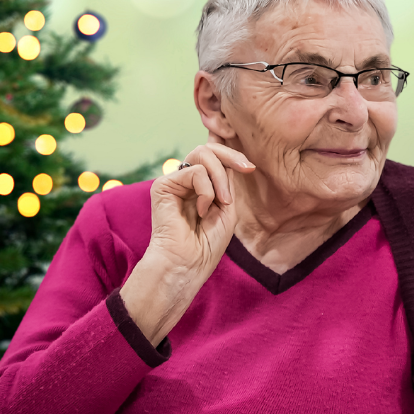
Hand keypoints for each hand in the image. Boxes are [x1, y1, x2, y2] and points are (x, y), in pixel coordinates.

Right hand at [119, 136, 255, 346]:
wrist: (188, 264)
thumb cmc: (207, 244)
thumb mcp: (227, 207)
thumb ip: (226, 180)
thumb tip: (228, 155)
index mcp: (199, 186)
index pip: (215, 157)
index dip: (232, 154)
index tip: (250, 168)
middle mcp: (185, 180)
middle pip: (208, 149)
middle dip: (230, 156)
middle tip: (246, 169)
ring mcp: (173, 182)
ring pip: (202, 154)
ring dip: (220, 177)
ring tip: (222, 202)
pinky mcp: (163, 185)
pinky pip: (195, 172)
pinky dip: (206, 190)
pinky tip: (201, 210)